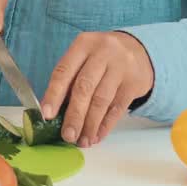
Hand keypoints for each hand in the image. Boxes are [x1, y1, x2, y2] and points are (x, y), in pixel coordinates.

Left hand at [40, 31, 153, 147]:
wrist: (139, 50)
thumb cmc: (101, 57)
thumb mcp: (84, 57)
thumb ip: (70, 79)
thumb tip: (54, 113)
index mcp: (83, 44)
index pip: (64, 71)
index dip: (54, 94)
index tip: (47, 115)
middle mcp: (103, 53)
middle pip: (84, 88)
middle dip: (74, 115)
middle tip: (67, 135)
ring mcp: (121, 67)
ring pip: (102, 100)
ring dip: (90, 125)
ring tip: (82, 141)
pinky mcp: (134, 83)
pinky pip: (118, 108)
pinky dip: (105, 125)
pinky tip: (97, 135)